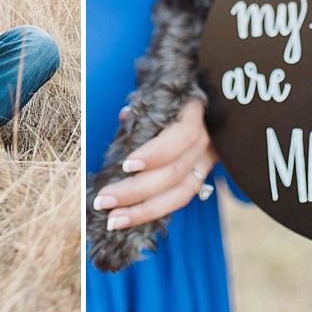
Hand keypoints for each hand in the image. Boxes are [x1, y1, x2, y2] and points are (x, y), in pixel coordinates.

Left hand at [92, 100, 216, 229]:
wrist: (204, 96)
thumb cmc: (174, 93)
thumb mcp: (161, 92)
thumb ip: (145, 106)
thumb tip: (125, 116)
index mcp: (198, 112)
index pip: (183, 135)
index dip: (156, 152)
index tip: (126, 164)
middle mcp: (207, 140)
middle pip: (175, 172)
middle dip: (136, 190)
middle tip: (103, 201)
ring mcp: (208, 161)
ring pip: (181, 194)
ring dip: (144, 211)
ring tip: (114, 220)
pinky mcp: (202, 175)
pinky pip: (181, 198)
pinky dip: (155, 210)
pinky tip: (131, 217)